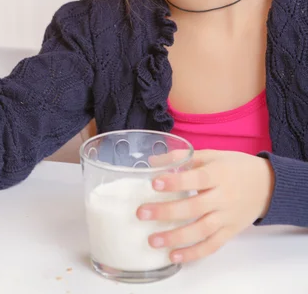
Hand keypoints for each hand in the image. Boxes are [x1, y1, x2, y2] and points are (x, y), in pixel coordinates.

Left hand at [137, 150, 273, 263]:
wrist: (267, 185)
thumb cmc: (235, 167)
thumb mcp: (212, 155)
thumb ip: (184, 157)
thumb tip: (154, 161)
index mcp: (219, 174)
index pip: (196, 178)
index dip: (176, 182)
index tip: (154, 184)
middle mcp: (223, 197)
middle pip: (194, 207)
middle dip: (166, 212)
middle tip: (142, 213)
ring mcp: (227, 217)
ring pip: (201, 230)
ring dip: (176, 237)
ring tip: (153, 240)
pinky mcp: (230, 232)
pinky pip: (212, 246)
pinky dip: (194, 253)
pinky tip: (174, 256)